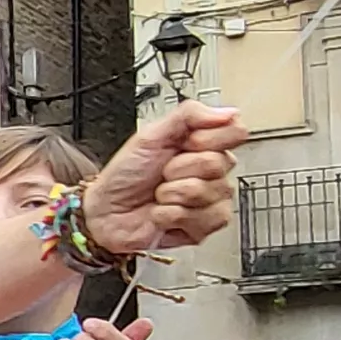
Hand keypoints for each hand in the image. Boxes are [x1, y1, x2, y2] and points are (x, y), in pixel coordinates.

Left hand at [79, 101, 246, 255]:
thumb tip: (227, 112)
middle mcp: (212, 172)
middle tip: (163, 173)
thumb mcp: (151, 135)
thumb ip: (190, 115)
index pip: (235, 132)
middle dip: (179, 168)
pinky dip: (172, 215)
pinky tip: (162, 213)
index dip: (206, 139)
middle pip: (219, 163)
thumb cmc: (125, 174)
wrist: (106, 210)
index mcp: (204, 145)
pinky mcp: (204, 227)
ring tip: (160, 195)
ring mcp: (210, 200)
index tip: (184, 143)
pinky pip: (202, 218)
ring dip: (173, 194)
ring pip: (209, 192)